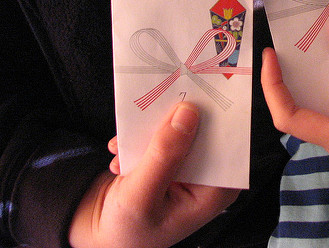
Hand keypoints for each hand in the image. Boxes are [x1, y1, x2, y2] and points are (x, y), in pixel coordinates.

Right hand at [69, 102, 239, 247]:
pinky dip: (137, 140)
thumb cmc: (125, 229)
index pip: (228, 144)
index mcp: (215, 190)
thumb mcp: (142, 196)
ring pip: (179, 128)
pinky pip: (159, 133)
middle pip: (203, 132)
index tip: (198, 95)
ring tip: (126, 146)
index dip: (216, 118)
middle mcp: (206, 175)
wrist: (100, 236)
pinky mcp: (167, 158)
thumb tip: (187, 114)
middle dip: (177, 120)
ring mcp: (185, 166)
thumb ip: (164, 156)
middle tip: (156, 107)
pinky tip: (119, 156)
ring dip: (150, 132)